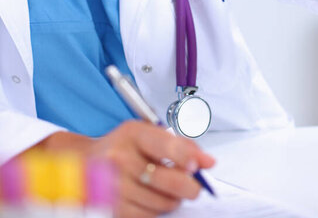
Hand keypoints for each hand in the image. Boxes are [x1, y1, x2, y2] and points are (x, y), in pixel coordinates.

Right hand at [90, 120, 215, 217]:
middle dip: (190, 187)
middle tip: (193, 186)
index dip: (187, 157)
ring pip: (163, 202)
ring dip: (172, 199)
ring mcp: (114, 186)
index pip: (166, 145)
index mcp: (133, 134)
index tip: (198, 165)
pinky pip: (148, 217)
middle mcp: (121, 158)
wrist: (83, 164)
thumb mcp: (147, 135)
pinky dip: (156, 211)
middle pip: (170, 180)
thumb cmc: (122, 147)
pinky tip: (150, 199)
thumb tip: (208, 162)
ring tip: (165, 190)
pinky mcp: (111, 208)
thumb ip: (180, 146)